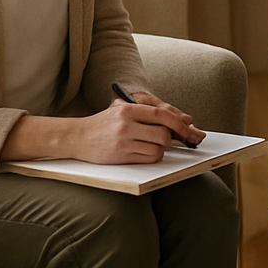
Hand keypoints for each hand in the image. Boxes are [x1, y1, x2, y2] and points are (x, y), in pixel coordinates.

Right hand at [71, 98, 198, 164]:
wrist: (77, 137)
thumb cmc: (104, 123)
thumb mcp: (123, 109)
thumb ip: (149, 111)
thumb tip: (182, 120)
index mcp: (128, 109)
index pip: (162, 115)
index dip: (179, 123)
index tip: (189, 128)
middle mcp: (126, 125)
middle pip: (164, 134)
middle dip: (171, 138)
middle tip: (169, 138)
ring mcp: (124, 142)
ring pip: (158, 149)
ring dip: (161, 149)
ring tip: (152, 144)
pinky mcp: (121, 156)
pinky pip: (149, 158)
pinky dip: (153, 156)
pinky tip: (145, 151)